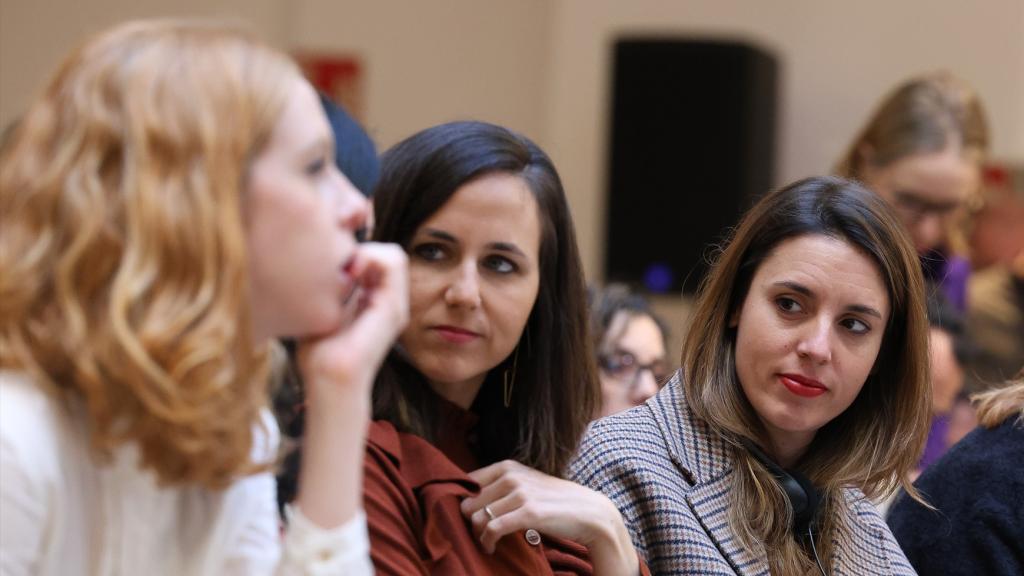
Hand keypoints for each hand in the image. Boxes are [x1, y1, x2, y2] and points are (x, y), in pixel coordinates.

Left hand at [297, 242, 408, 396]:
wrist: (328, 380)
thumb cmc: (319, 354)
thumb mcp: (323, 313)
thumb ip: (328, 291)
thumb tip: (315, 266)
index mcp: (377, 303)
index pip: (380, 261)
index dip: (358, 252)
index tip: (332, 263)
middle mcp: (391, 303)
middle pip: (389, 255)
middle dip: (363, 249)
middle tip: (339, 265)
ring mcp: (395, 305)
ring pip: (394, 255)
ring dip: (368, 252)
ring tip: (346, 268)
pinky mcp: (392, 307)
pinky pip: (393, 264)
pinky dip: (371, 257)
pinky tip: (349, 272)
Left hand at [460, 460, 637, 574]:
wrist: (588, 512)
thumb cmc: (554, 501)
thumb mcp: (526, 483)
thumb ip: (502, 485)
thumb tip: (470, 499)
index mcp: (508, 466)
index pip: (468, 482)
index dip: (464, 502)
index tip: (472, 517)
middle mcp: (511, 476)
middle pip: (468, 502)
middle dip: (470, 522)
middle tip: (479, 534)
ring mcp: (520, 493)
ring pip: (477, 517)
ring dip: (477, 535)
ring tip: (486, 542)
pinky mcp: (528, 513)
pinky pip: (491, 529)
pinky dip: (486, 542)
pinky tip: (491, 548)